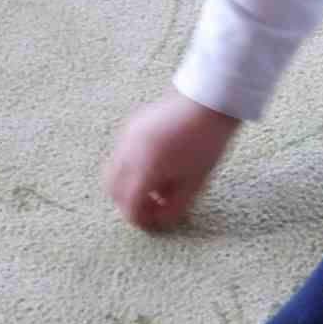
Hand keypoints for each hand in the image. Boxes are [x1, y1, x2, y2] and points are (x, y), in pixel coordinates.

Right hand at [106, 90, 240, 229]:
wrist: (210, 99)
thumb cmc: (208, 140)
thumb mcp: (196, 181)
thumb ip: (174, 207)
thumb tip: (159, 221)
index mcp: (144, 169)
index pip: (129, 207)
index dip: (141, 221)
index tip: (155, 224)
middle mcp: (128, 153)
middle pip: (114, 192)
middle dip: (129, 203)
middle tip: (152, 207)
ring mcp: (126, 137)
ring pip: (112, 172)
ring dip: (127, 186)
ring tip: (156, 185)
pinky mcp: (130, 126)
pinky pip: (121, 154)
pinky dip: (130, 167)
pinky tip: (156, 164)